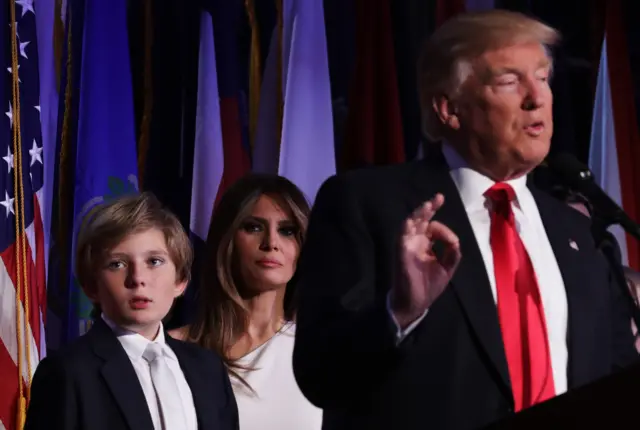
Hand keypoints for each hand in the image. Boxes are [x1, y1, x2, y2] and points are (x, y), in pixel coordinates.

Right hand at [390, 194, 461, 327]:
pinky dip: (407, 227)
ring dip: (418, 214)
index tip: (452, 241)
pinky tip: (413, 220)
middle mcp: (416, 242)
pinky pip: (402, 236)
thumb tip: (454, 240)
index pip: (433, 227)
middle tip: (439, 197)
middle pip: (421, 220)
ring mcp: (407, 246)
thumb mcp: (446, 268)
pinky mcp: (401, 252)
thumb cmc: (428, 287)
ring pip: (411, 224)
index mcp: (426, 245)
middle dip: (430, 208)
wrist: (414, 304)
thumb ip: (452, 253)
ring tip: (428, 205)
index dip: (444, 230)